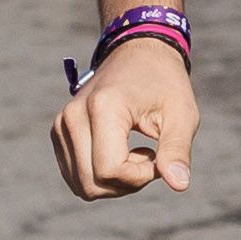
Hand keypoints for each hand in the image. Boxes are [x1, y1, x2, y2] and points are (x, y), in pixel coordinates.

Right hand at [51, 38, 197, 197]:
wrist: (140, 53)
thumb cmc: (165, 83)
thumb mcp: (182, 114)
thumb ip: (177, 150)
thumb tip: (180, 185)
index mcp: (103, 107)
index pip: (110, 170)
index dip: (141, 176)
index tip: (159, 156)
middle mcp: (73, 116)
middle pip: (93, 183)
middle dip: (128, 182)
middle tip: (151, 156)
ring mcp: (61, 124)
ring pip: (83, 186)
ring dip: (115, 182)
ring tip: (135, 152)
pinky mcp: (58, 132)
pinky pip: (77, 177)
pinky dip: (101, 176)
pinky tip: (120, 152)